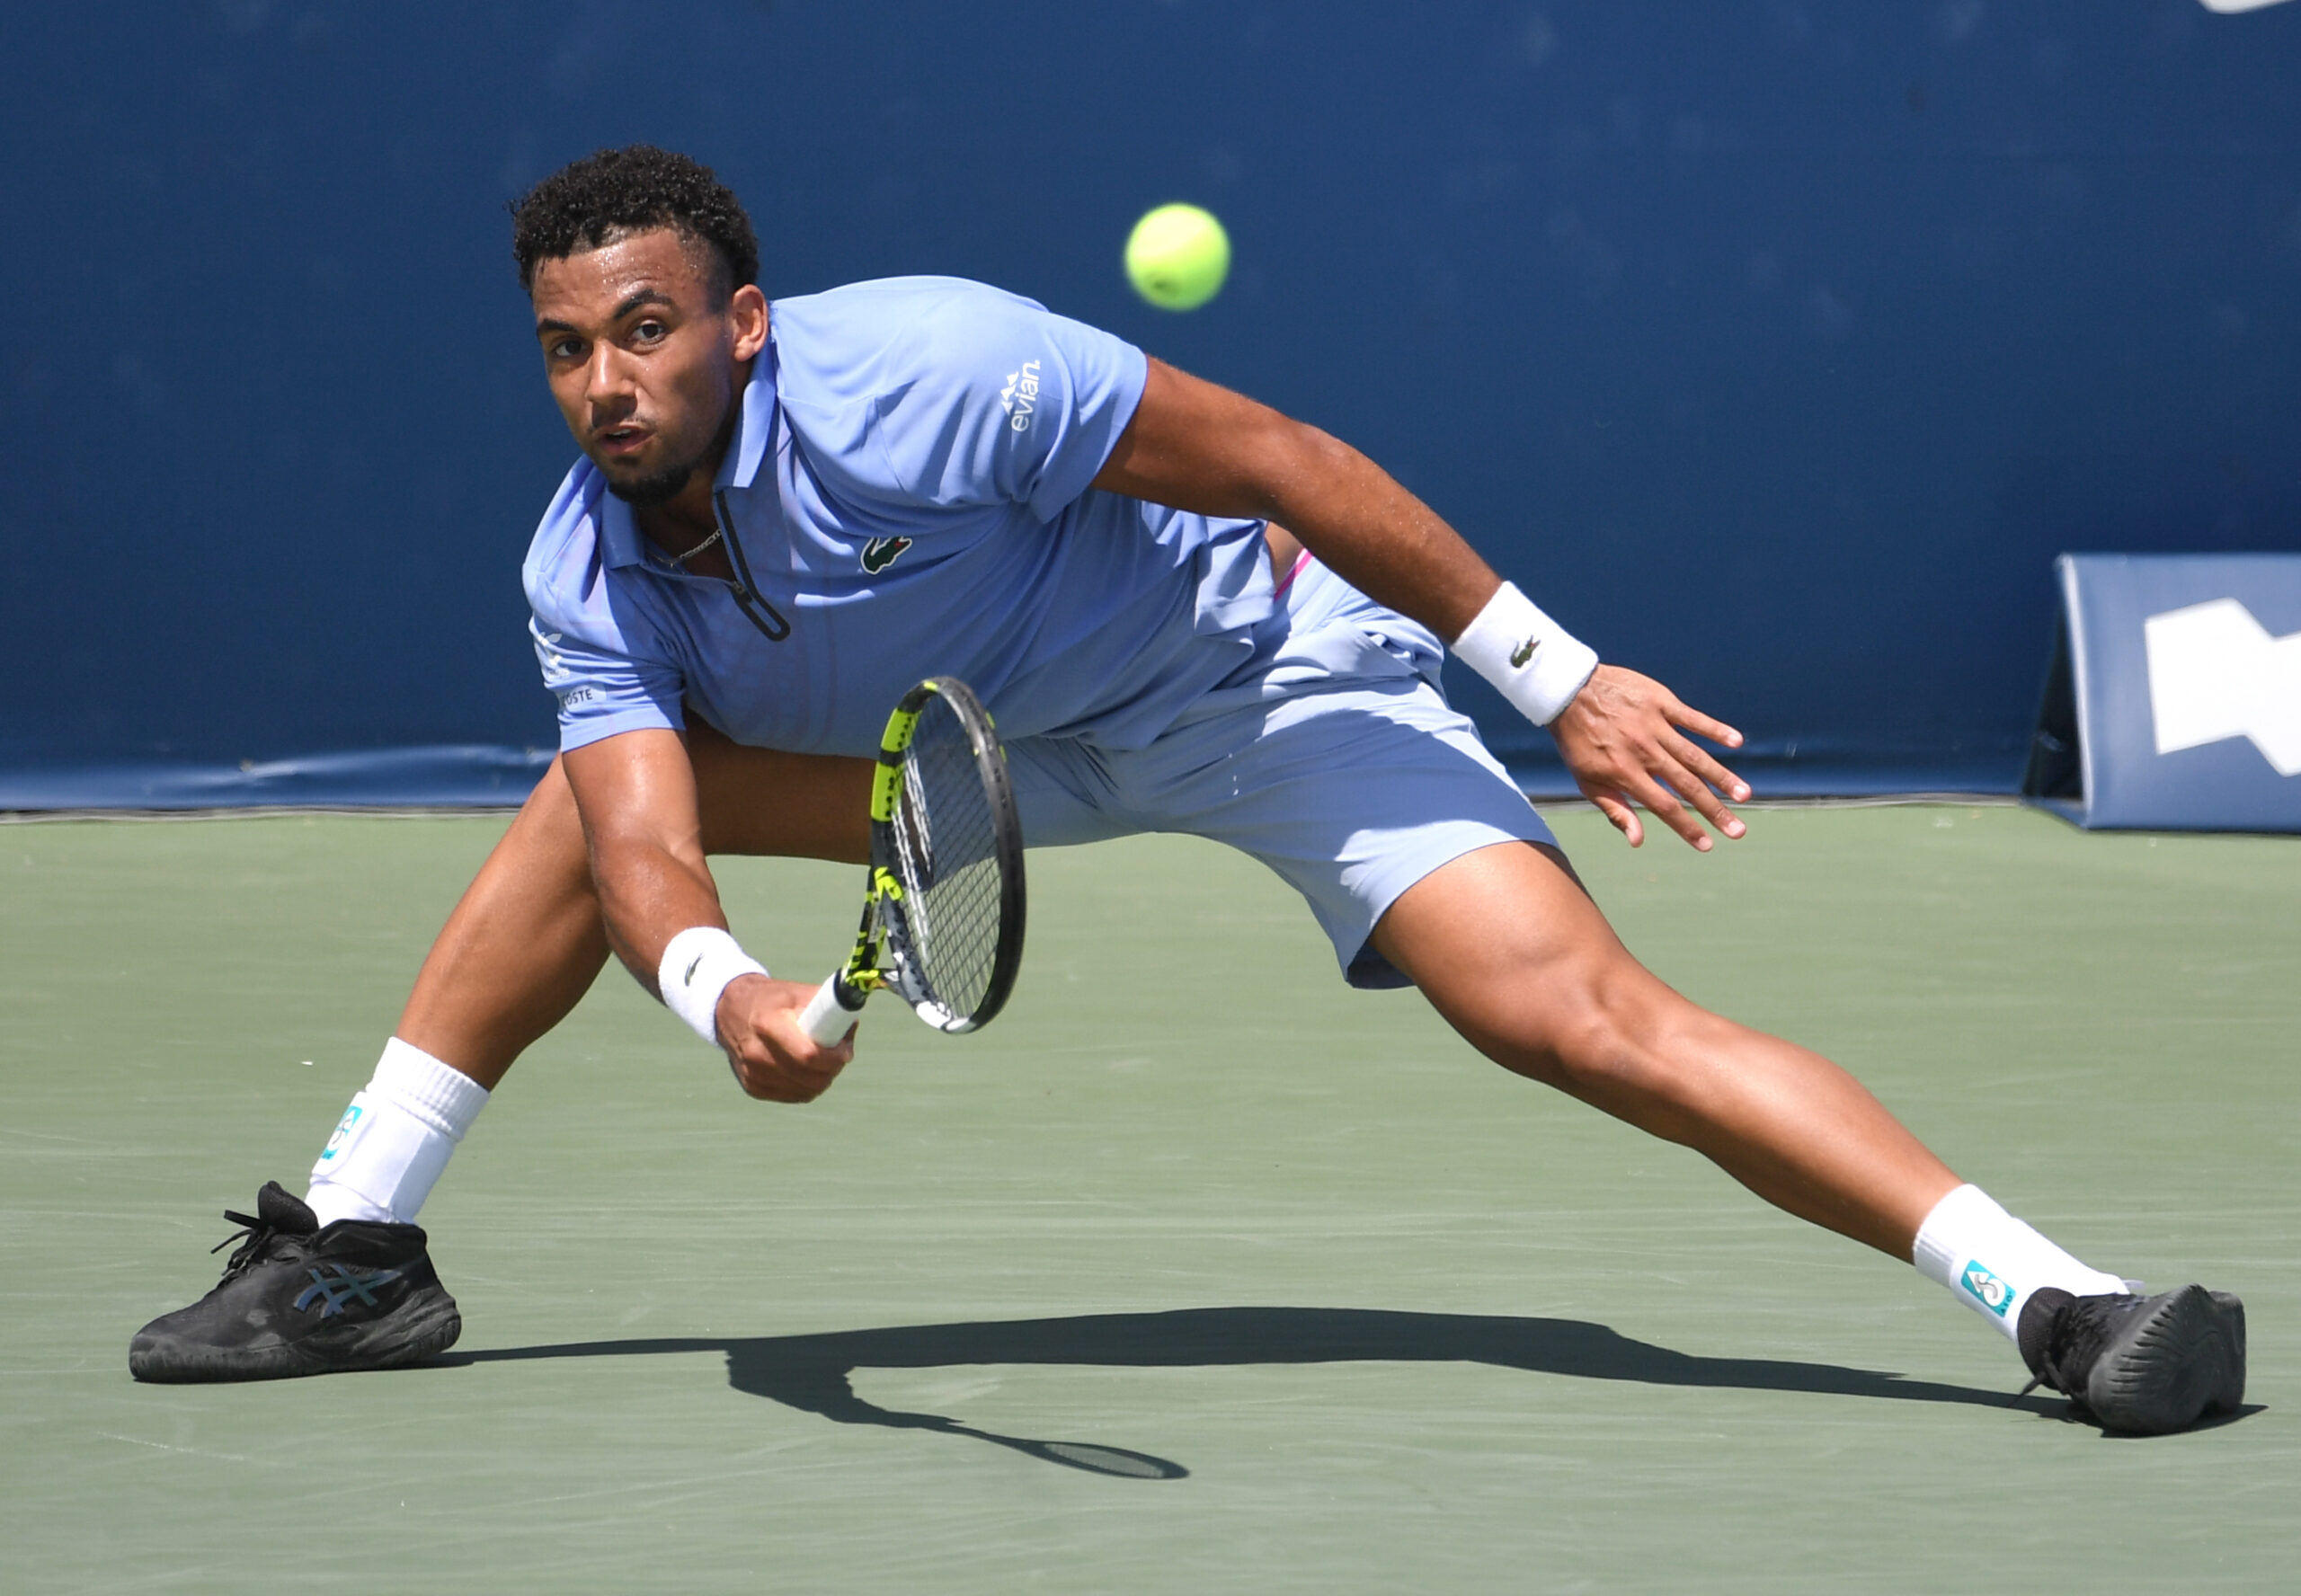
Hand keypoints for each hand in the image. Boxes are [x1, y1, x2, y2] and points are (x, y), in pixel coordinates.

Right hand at [714, 973, 854, 1101]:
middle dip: (832, 1069)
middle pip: (808, 1077)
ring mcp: (752, 1073)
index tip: (844, 1050)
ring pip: (804, 1090)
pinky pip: (793, 1095)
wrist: (731, 1011)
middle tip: (839, 1056)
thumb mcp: (799, 993)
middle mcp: (756, 1052)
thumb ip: (828, 1007)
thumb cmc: (773, 1000)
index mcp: (767, 1023)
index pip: (808, 1054)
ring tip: (825, 1061)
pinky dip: (807, 1086)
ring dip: (822, 1079)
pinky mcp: (752, 1088)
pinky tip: (808, 1070)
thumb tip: (850, 1027)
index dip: (833, 1057)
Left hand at [1548, 665, 1749, 850]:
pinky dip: (1715, 729)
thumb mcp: (1585, 779)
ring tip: (1744, 794)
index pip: (1664, 807)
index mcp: (1625, 773)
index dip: (1687, 828)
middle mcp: (1644, 752)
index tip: (1707, 845)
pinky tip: (1736, 742)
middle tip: (1739, 830)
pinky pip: (1692, 718)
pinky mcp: (1660, 702)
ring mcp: (1654, 725)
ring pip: (1695, 755)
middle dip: (1715, 811)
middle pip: (1687, 786)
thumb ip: (1614, 809)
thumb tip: (1637, 841)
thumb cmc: (1576, 740)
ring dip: (1722, 776)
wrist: (1566, 690)